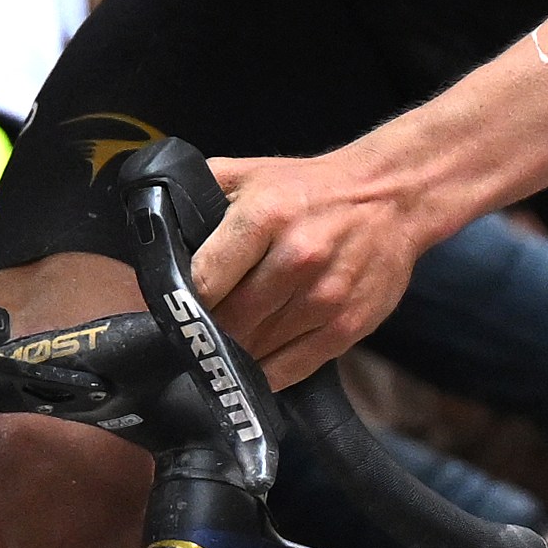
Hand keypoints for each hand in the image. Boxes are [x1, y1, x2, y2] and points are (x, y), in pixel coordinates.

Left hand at [191, 144, 449, 382]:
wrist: (393, 196)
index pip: (204, 281)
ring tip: (224, 347)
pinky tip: (254, 365)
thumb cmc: (311, 188)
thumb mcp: (250, 173)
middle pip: (229, 321)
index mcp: (264, 217)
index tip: (172, 312)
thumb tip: (155, 228)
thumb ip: (199, 194)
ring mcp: (324, 298)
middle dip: (206, 332)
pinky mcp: (347, 327)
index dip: (182, 303)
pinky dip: (266, 373)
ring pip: (257, 349)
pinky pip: (292, 368)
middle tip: (194, 334)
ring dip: (234, 354)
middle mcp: (296, 259)